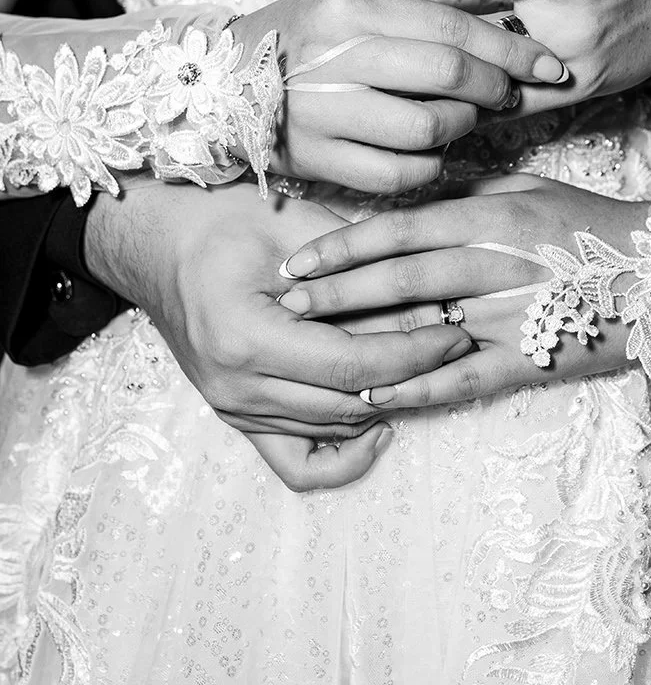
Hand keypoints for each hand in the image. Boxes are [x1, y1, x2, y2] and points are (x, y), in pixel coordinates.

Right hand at [84, 178, 472, 488]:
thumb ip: (358, 266)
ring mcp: (234, 410)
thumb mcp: (292, 227)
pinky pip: (299, 463)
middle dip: (417, 375)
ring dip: (392, 400)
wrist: (156, 242)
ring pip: (336, 428)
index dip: (415, 352)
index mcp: (246, 339)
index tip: (455, 329)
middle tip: (459, 341)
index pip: (354, 365)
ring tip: (433, 366)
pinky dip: (345, 455)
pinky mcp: (238, 416)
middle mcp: (236, 388)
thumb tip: (430, 297)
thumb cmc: (221, 221)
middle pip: (353, 402)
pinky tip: (381, 422)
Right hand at [230, 0, 565, 192]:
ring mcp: (323, 114)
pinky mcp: (317, 161)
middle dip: (496, 88)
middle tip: (509, 92)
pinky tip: (428, 151)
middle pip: (448, 77)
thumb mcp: (346, 4)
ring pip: (429, 130)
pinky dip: (429, 166)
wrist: (215, 85)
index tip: (546, 62)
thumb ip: (414, 13)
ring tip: (461, 118)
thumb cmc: (300, 40)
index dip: (511, 48)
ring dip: (462, 128)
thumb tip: (504, 30)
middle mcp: (334, 58)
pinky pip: (400, 174)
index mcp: (347, 8)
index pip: (452, 26)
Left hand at [276, 175, 647, 408]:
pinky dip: (414, 386)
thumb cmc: (590, 223)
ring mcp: (511, 315)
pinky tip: (372, 391)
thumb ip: (469, 192)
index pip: (399, 229)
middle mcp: (495, 263)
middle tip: (286, 302)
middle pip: (398, 278)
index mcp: (491, 217)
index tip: (297, 259)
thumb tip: (411, 197)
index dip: (342, 245)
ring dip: (360, 339)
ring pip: (422, 327)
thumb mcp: (530, 188)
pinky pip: (461, 379)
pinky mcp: (529, 360)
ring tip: (310, 348)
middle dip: (335, 291)